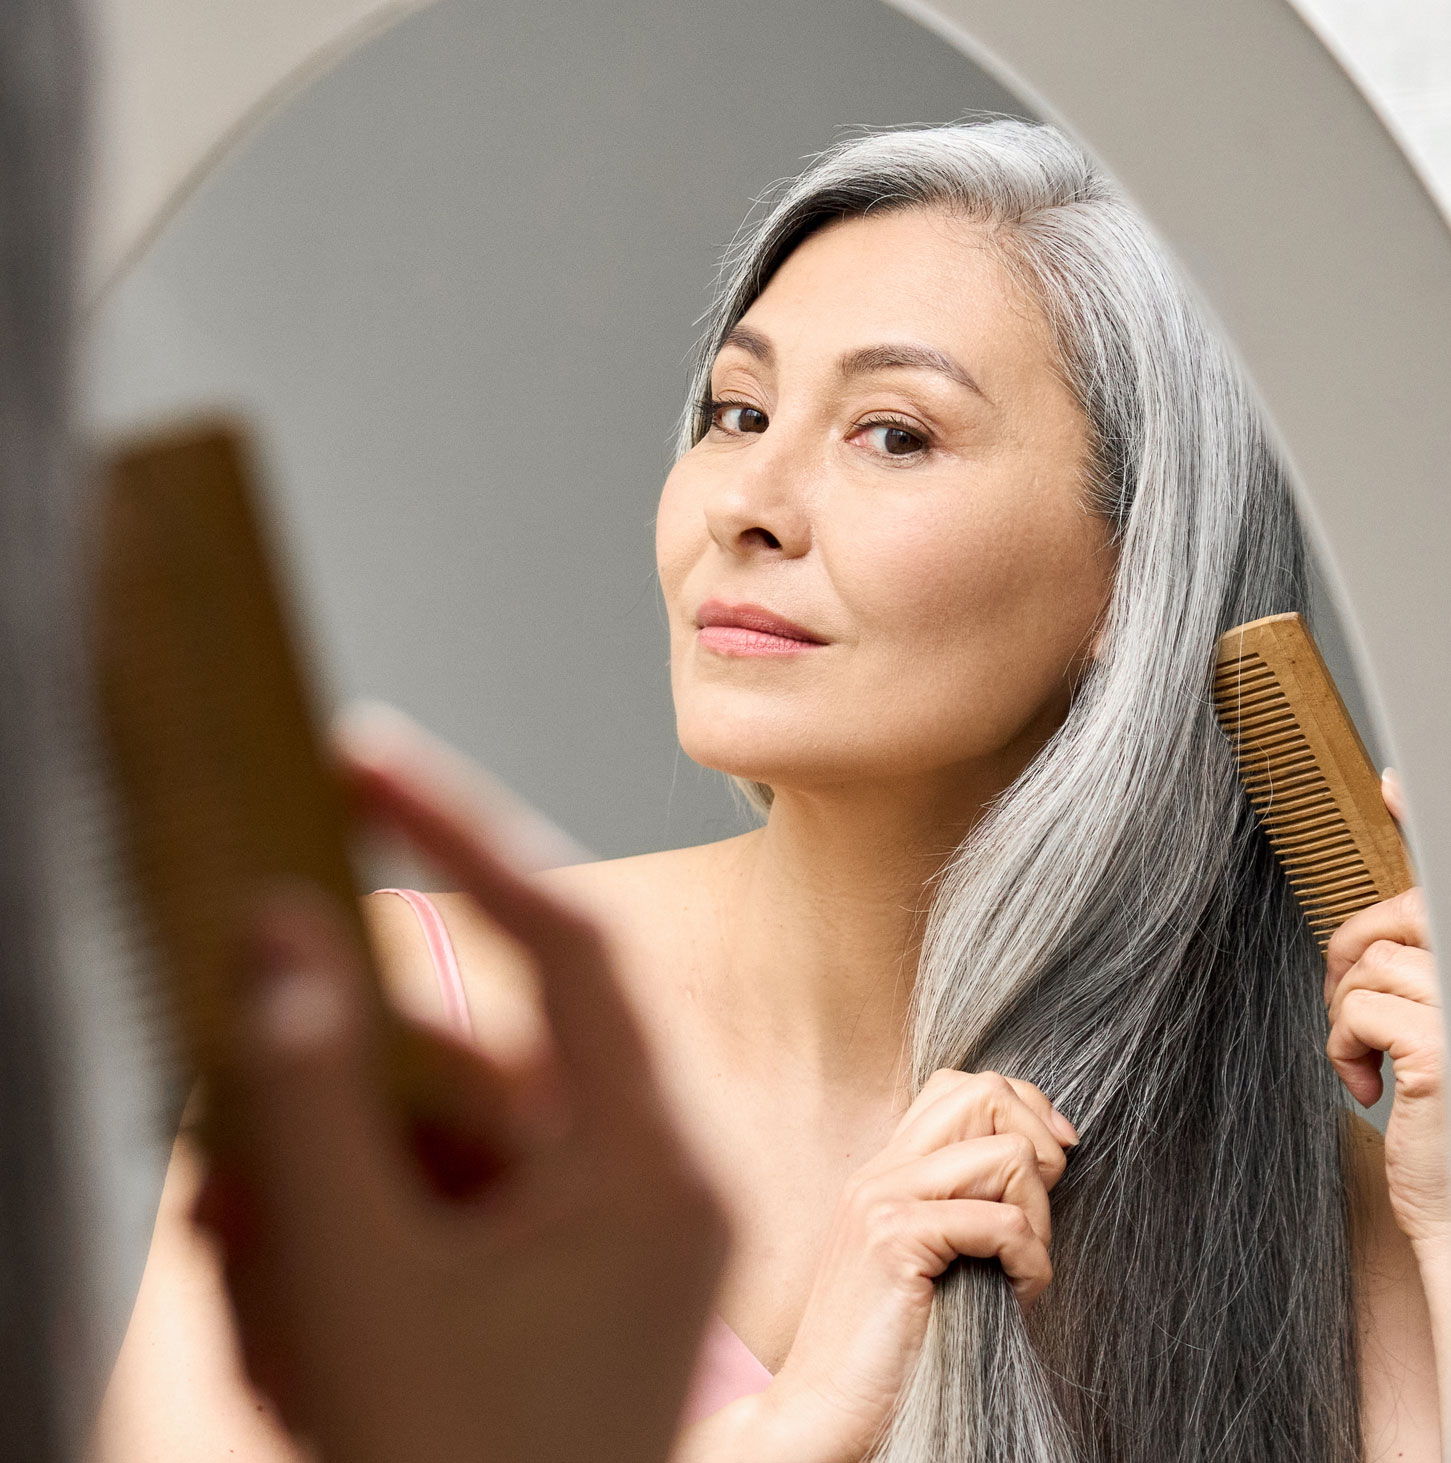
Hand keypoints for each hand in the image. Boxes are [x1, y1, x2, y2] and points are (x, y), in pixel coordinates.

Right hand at [195, 713, 726, 1462]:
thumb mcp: (362, 1282)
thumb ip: (310, 1096)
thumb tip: (278, 930)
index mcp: (655, 1163)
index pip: (565, 938)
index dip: (462, 832)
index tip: (362, 759)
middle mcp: (645, 1180)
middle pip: (485, 1042)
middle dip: (350, 1053)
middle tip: (251, 1050)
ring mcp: (595, 1231)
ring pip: (444, 1126)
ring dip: (333, 1152)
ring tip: (260, 1254)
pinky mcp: (542, 1273)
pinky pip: (440, 1195)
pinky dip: (353, 1211)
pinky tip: (282, 1278)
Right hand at [739, 1069, 1075, 1462]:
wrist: (820, 1411)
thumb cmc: (888, 1350)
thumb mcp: (928, 1260)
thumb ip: (960, 1207)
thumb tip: (1040, 1168)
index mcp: (885, 1169)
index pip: (962, 1086)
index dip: (1023, 1111)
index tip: (1054, 1165)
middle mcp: (879, 1170)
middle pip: (985, 1093)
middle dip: (1039, 1146)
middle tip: (1039, 1217)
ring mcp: (881, 1200)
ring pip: (1006, 1154)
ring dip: (1039, 1216)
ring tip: (1022, 1269)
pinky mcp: (894, 1241)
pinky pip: (1003, 1223)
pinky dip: (1032, 1264)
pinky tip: (1018, 1297)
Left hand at [1324, 770, 1446, 1253]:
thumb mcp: (1436, 1034)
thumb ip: (1415, 972)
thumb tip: (1377, 920)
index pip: (1444, 880)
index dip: (1426, 816)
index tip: (1394, 780)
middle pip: (1400, 914)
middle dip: (1353, 955)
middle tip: (1352, 1016)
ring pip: (1369, 961)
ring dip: (1347, 1014)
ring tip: (1371, 1066)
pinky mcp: (1448, 1043)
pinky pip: (1358, 1004)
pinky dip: (1344, 1045)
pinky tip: (1368, 1090)